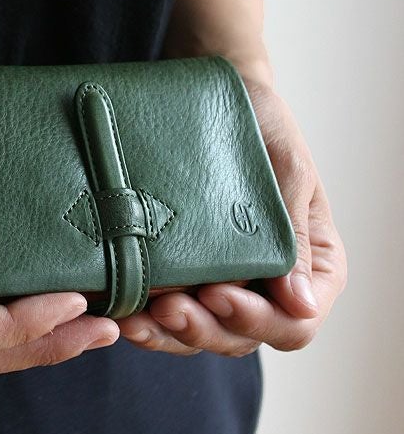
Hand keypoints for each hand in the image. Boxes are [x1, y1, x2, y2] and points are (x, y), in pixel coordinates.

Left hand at [116, 79, 346, 356]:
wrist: (217, 97)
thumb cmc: (260, 122)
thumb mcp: (287, 168)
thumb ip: (296, 231)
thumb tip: (301, 303)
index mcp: (310, 263)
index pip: (293, 321)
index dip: (256, 319)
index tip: (216, 293)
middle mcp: (269, 282)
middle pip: (242, 336)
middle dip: (202, 330)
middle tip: (166, 309)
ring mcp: (226, 280)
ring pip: (202, 333)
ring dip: (168, 335)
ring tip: (135, 318)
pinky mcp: (186, 271)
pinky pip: (170, 313)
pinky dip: (148, 319)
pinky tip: (123, 311)